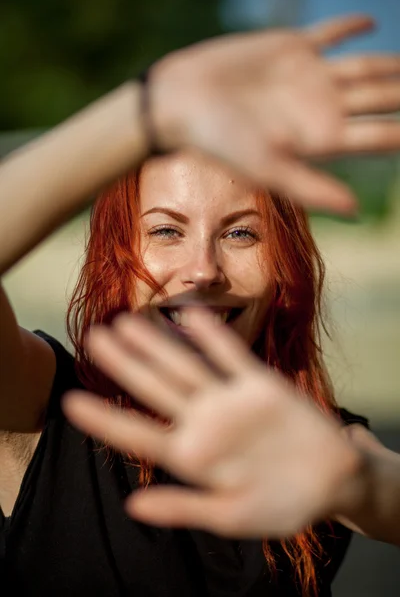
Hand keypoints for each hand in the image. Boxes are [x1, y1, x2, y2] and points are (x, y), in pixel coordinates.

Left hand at [63, 309, 360, 538]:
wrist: (333, 483)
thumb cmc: (282, 506)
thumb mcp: (232, 518)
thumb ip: (184, 508)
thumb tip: (132, 506)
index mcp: (193, 457)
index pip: (139, 434)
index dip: (105, 419)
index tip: (70, 403)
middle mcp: (205, 422)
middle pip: (157, 387)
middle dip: (125, 364)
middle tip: (94, 337)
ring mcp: (231, 401)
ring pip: (187, 365)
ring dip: (158, 343)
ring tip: (127, 322)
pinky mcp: (260, 385)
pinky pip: (232, 356)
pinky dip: (212, 336)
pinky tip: (188, 314)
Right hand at [150, 15, 399, 212]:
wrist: (182, 102)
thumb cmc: (219, 142)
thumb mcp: (267, 169)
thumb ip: (312, 188)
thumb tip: (356, 212)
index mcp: (321, 139)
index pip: (378, 136)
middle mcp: (321, 108)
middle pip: (379, 99)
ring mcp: (308, 77)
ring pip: (364, 68)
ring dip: (391, 65)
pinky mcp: (290, 48)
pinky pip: (330, 35)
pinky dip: (350, 29)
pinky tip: (370, 26)